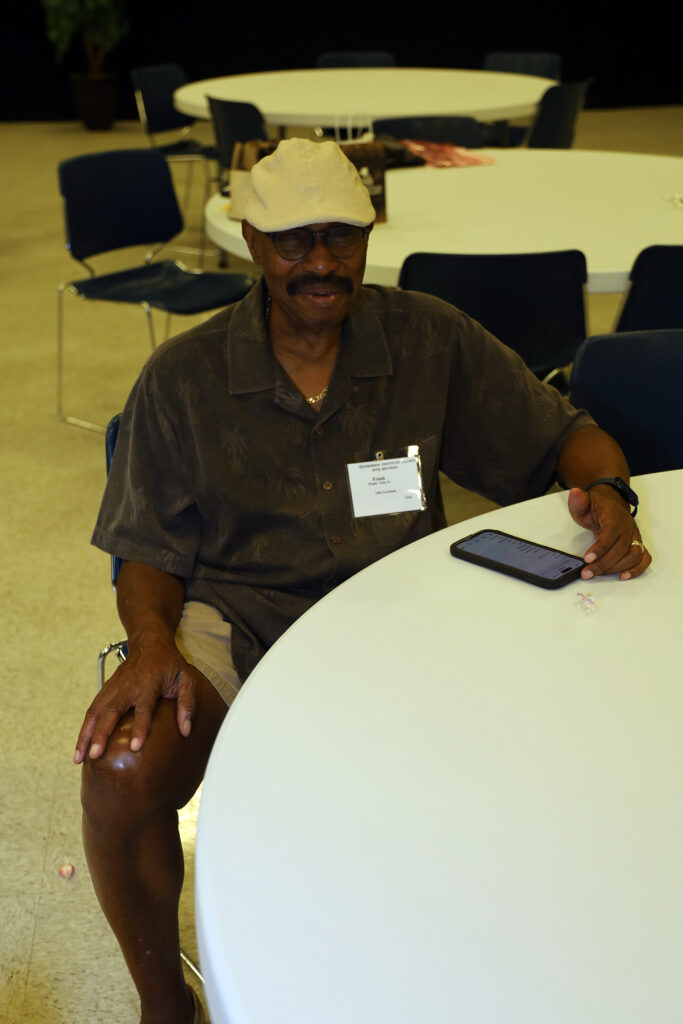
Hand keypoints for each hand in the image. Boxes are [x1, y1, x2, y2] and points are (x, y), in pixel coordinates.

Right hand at [74, 628, 197, 762]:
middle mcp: (127, 686)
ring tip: (78, 757)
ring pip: (95, 711)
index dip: (140, 727)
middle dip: (101, 734)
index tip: (135, 747)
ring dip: (85, 734)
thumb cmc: (169, 663)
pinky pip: (92, 709)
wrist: (149, 641)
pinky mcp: (106, 688)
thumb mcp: (186, 679)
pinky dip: (85, 727)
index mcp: (149, 683)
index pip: (143, 708)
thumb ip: (187, 704)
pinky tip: (81, 745)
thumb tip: (185, 731)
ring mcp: (114, 686)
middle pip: (111, 711)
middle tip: (95, 756)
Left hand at [567, 486, 650, 580]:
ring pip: (634, 555)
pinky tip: (624, 576)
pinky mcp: (638, 544)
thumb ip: (578, 501)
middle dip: (603, 563)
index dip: (600, 547)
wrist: (611, 503)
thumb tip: (575, 493)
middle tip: (587, 573)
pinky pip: (644, 558)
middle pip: (621, 548)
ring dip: (617, 568)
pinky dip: (637, 569)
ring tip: (598, 574)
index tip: (587, 559)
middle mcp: (627, 526)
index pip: (611, 532)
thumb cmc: (596, 506)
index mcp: (614, 516)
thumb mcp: (583, 502)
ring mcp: (635, 536)